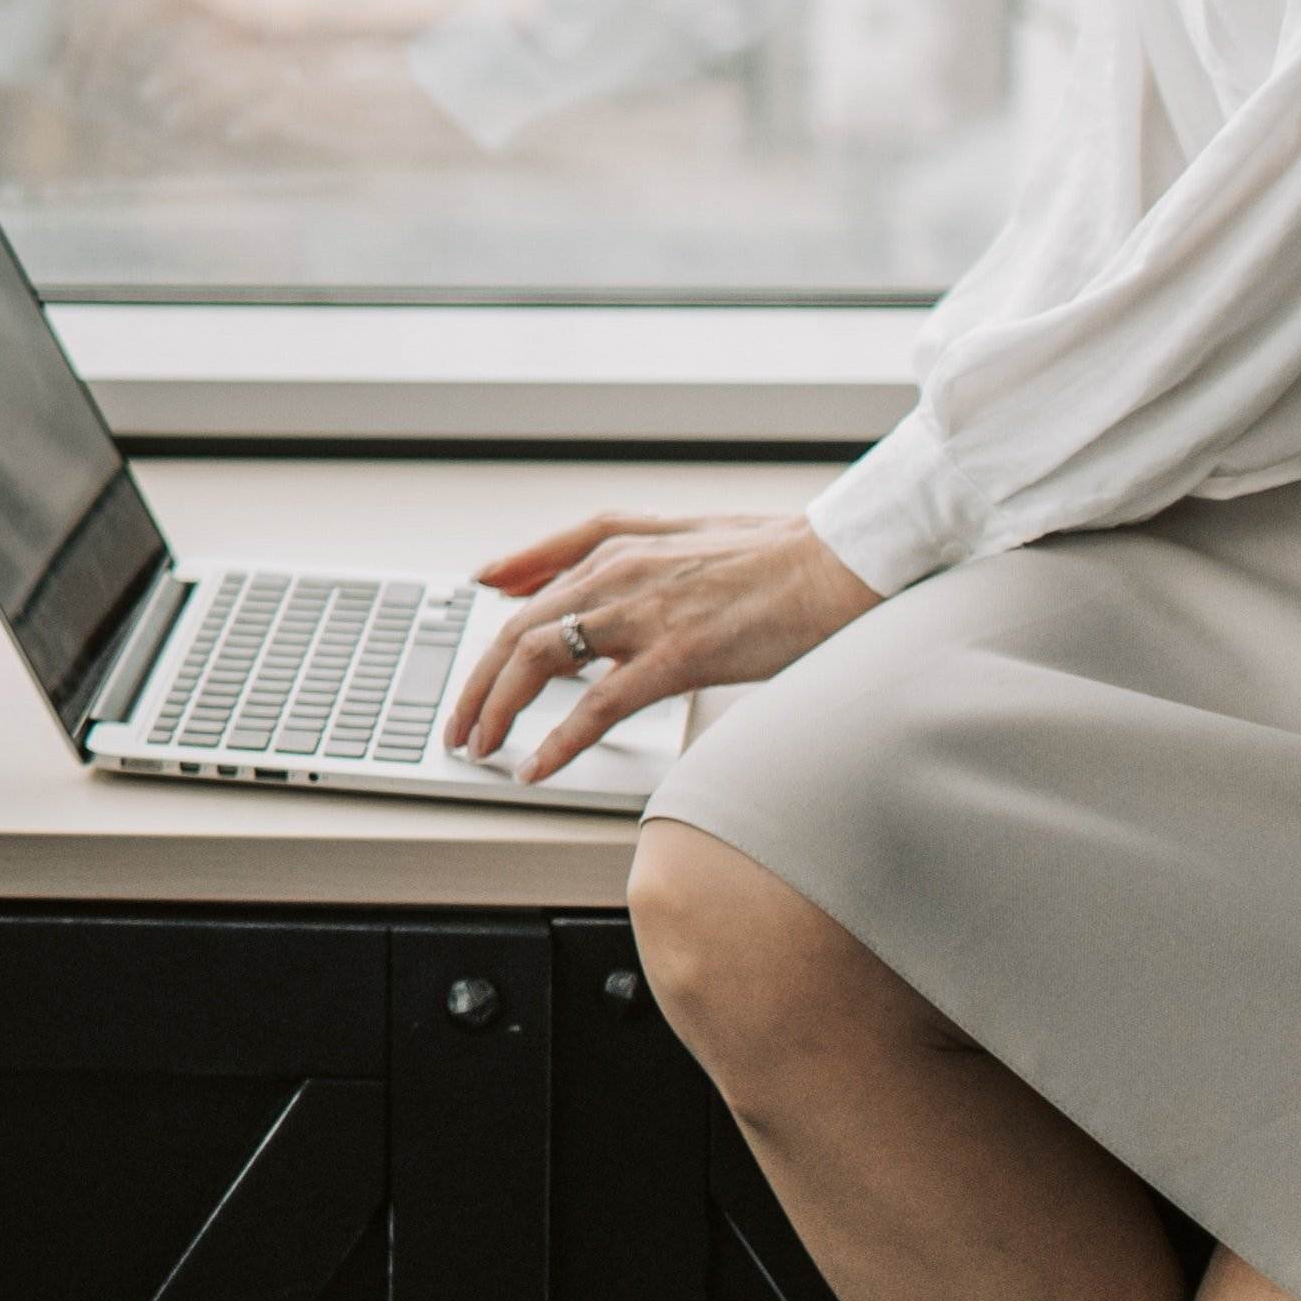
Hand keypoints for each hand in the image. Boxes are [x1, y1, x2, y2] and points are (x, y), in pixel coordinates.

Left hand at [442, 510, 880, 781]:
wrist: (840, 562)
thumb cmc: (773, 555)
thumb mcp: (680, 534)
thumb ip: (611, 550)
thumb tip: (551, 578)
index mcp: (618, 545)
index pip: (526, 594)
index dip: (488, 638)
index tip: (469, 675)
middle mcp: (616, 573)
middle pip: (516, 630)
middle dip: (476, 683)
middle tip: (460, 724)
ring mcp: (642, 613)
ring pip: (538, 660)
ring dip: (498, 709)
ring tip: (482, 746)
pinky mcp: (676, 654)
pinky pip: (597, 705)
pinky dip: (559, 739)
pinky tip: (538, 766)